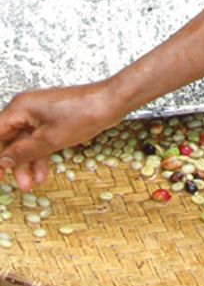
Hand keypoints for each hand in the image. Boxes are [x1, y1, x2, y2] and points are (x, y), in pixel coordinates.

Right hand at [0, 80, 120, 191]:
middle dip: (13, 163)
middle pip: (10, 139)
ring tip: (32, 183)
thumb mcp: (49, 140)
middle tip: (18, 183)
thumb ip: (22, 152)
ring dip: (28, 162)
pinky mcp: (55, 118)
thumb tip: (3, 161)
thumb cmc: (84, 113)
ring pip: (26, 141)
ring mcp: (42, 112)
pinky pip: (40, 138)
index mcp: (21, 107)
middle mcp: (28, 107)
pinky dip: (41, 154)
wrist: (112, 102)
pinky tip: (43, 172)